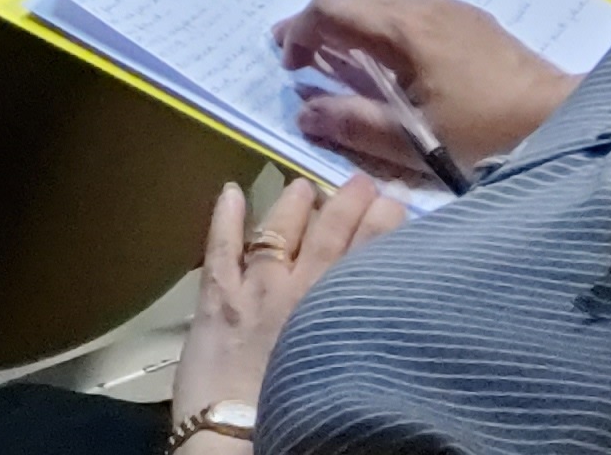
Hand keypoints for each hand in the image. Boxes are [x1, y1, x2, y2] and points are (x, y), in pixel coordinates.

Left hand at [174, 175, 399, 437]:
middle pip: (327, 236)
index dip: (381, 225)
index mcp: (333, 310)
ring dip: (293, 204)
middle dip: (347, 205)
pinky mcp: (215, 300)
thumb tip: (379, 310)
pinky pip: (220, 247)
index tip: (396, 201)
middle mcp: (297, 290)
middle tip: (364, 182)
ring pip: (276, 233)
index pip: (365, 255)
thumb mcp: (343, 370)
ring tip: (305, 184)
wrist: (237, 442)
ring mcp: (253, 289)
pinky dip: (225, 216)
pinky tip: (231, 190)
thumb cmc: (293, 416)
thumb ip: (356, 331)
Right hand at [273, 0, 574, 182]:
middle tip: (302, 58)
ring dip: (355, 21)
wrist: (560, 117)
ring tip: (343, 56)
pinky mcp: (472, 21)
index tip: (289, 66)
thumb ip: (354, 124)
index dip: (299, 31)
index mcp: (404, 28)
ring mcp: (451, 9)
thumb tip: (305, 112)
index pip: (331, 9)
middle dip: (321, 23)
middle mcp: (424, 6)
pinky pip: (413, 7)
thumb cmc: (486, 132)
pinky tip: (393, 59)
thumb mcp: (413, 140)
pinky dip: (385, 23)